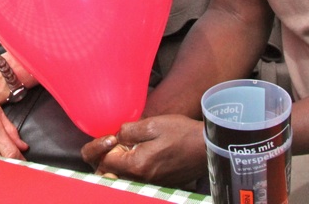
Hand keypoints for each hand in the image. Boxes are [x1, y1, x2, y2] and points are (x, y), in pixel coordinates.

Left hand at [82, 114, 207, 187]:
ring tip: (125, 146)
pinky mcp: (158, 182)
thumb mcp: (152, 125)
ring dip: (118, 163)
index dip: (101, 147)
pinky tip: (139, 152)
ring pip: (123, 177)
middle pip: (110, 173)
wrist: (206, 146)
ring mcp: (150, 183)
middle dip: (106, 158)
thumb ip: (128, 131)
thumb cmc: (181, 133)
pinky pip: (136, 178)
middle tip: (112, 142)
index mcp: (137, 165)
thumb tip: (115, 136)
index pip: (104, 162)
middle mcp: (141, 179)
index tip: (111, 136)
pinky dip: (131, 167)